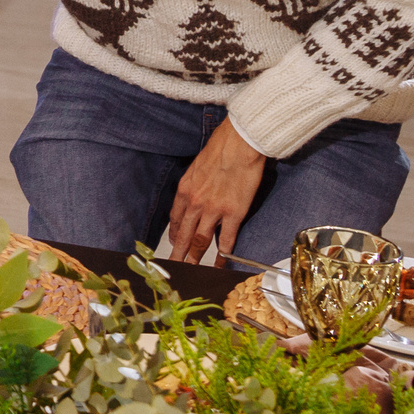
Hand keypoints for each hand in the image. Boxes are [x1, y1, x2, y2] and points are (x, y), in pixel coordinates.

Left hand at [165, 118, 267, 263]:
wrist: (239, 144)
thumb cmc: (220, 149)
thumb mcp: (197, 167)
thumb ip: (194, 184)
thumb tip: (194, 193)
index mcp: (185, 191)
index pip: (175, 219)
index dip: (174, 235)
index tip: (174, 244)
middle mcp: (195, 203)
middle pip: (184, 235)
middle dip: (178, 254)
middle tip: (175, 267)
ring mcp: (213, 210)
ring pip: (200, 241)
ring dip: (196, 258)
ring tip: (193, 270)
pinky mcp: (233, 213)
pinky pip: (226, 239)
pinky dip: (223, 254)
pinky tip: (221, 263)